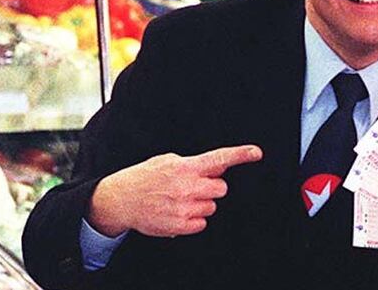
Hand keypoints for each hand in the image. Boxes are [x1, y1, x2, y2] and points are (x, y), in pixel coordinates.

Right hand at [88, 145, 262, 237]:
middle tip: (193, 187)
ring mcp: (184, 207)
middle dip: (211, 187)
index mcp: (185, 166)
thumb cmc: (145, 177)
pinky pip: (202, 223)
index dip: (240, 155)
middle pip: (221, 188)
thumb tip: (220, 165)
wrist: (121, 199)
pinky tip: (177, 212)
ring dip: (201, 204)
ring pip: (212, 207)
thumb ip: (195, 163)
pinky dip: (193, 219)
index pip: (218, 158)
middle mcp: (187, 186)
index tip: (256, 152)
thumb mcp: (168, 161)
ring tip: (180, 200)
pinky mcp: (179, 225)